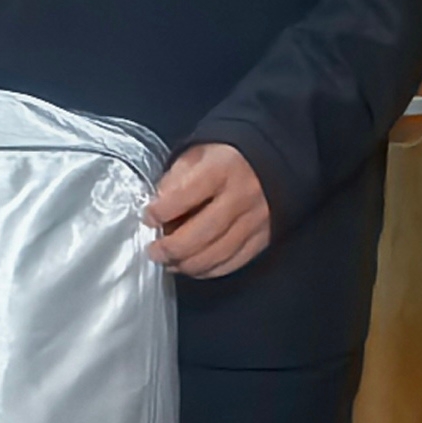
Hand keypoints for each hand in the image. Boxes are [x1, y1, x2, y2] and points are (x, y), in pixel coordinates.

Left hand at [143, 143, 272, 277]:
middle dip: (173, 247)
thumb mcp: (199, 153)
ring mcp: (255, 219)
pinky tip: (194, 268)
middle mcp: (241, 196)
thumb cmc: (228, 157)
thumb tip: (159, 204)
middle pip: (203, 232)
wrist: (273, 160)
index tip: (148, 217)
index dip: (163, 210)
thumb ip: (177, 177)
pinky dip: (211, 270)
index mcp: (222, 169)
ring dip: (189, 264)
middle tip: (154, 252)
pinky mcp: (264, 236)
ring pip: (219, 252)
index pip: (186, 194)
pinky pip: (236, 261)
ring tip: (170, 263)